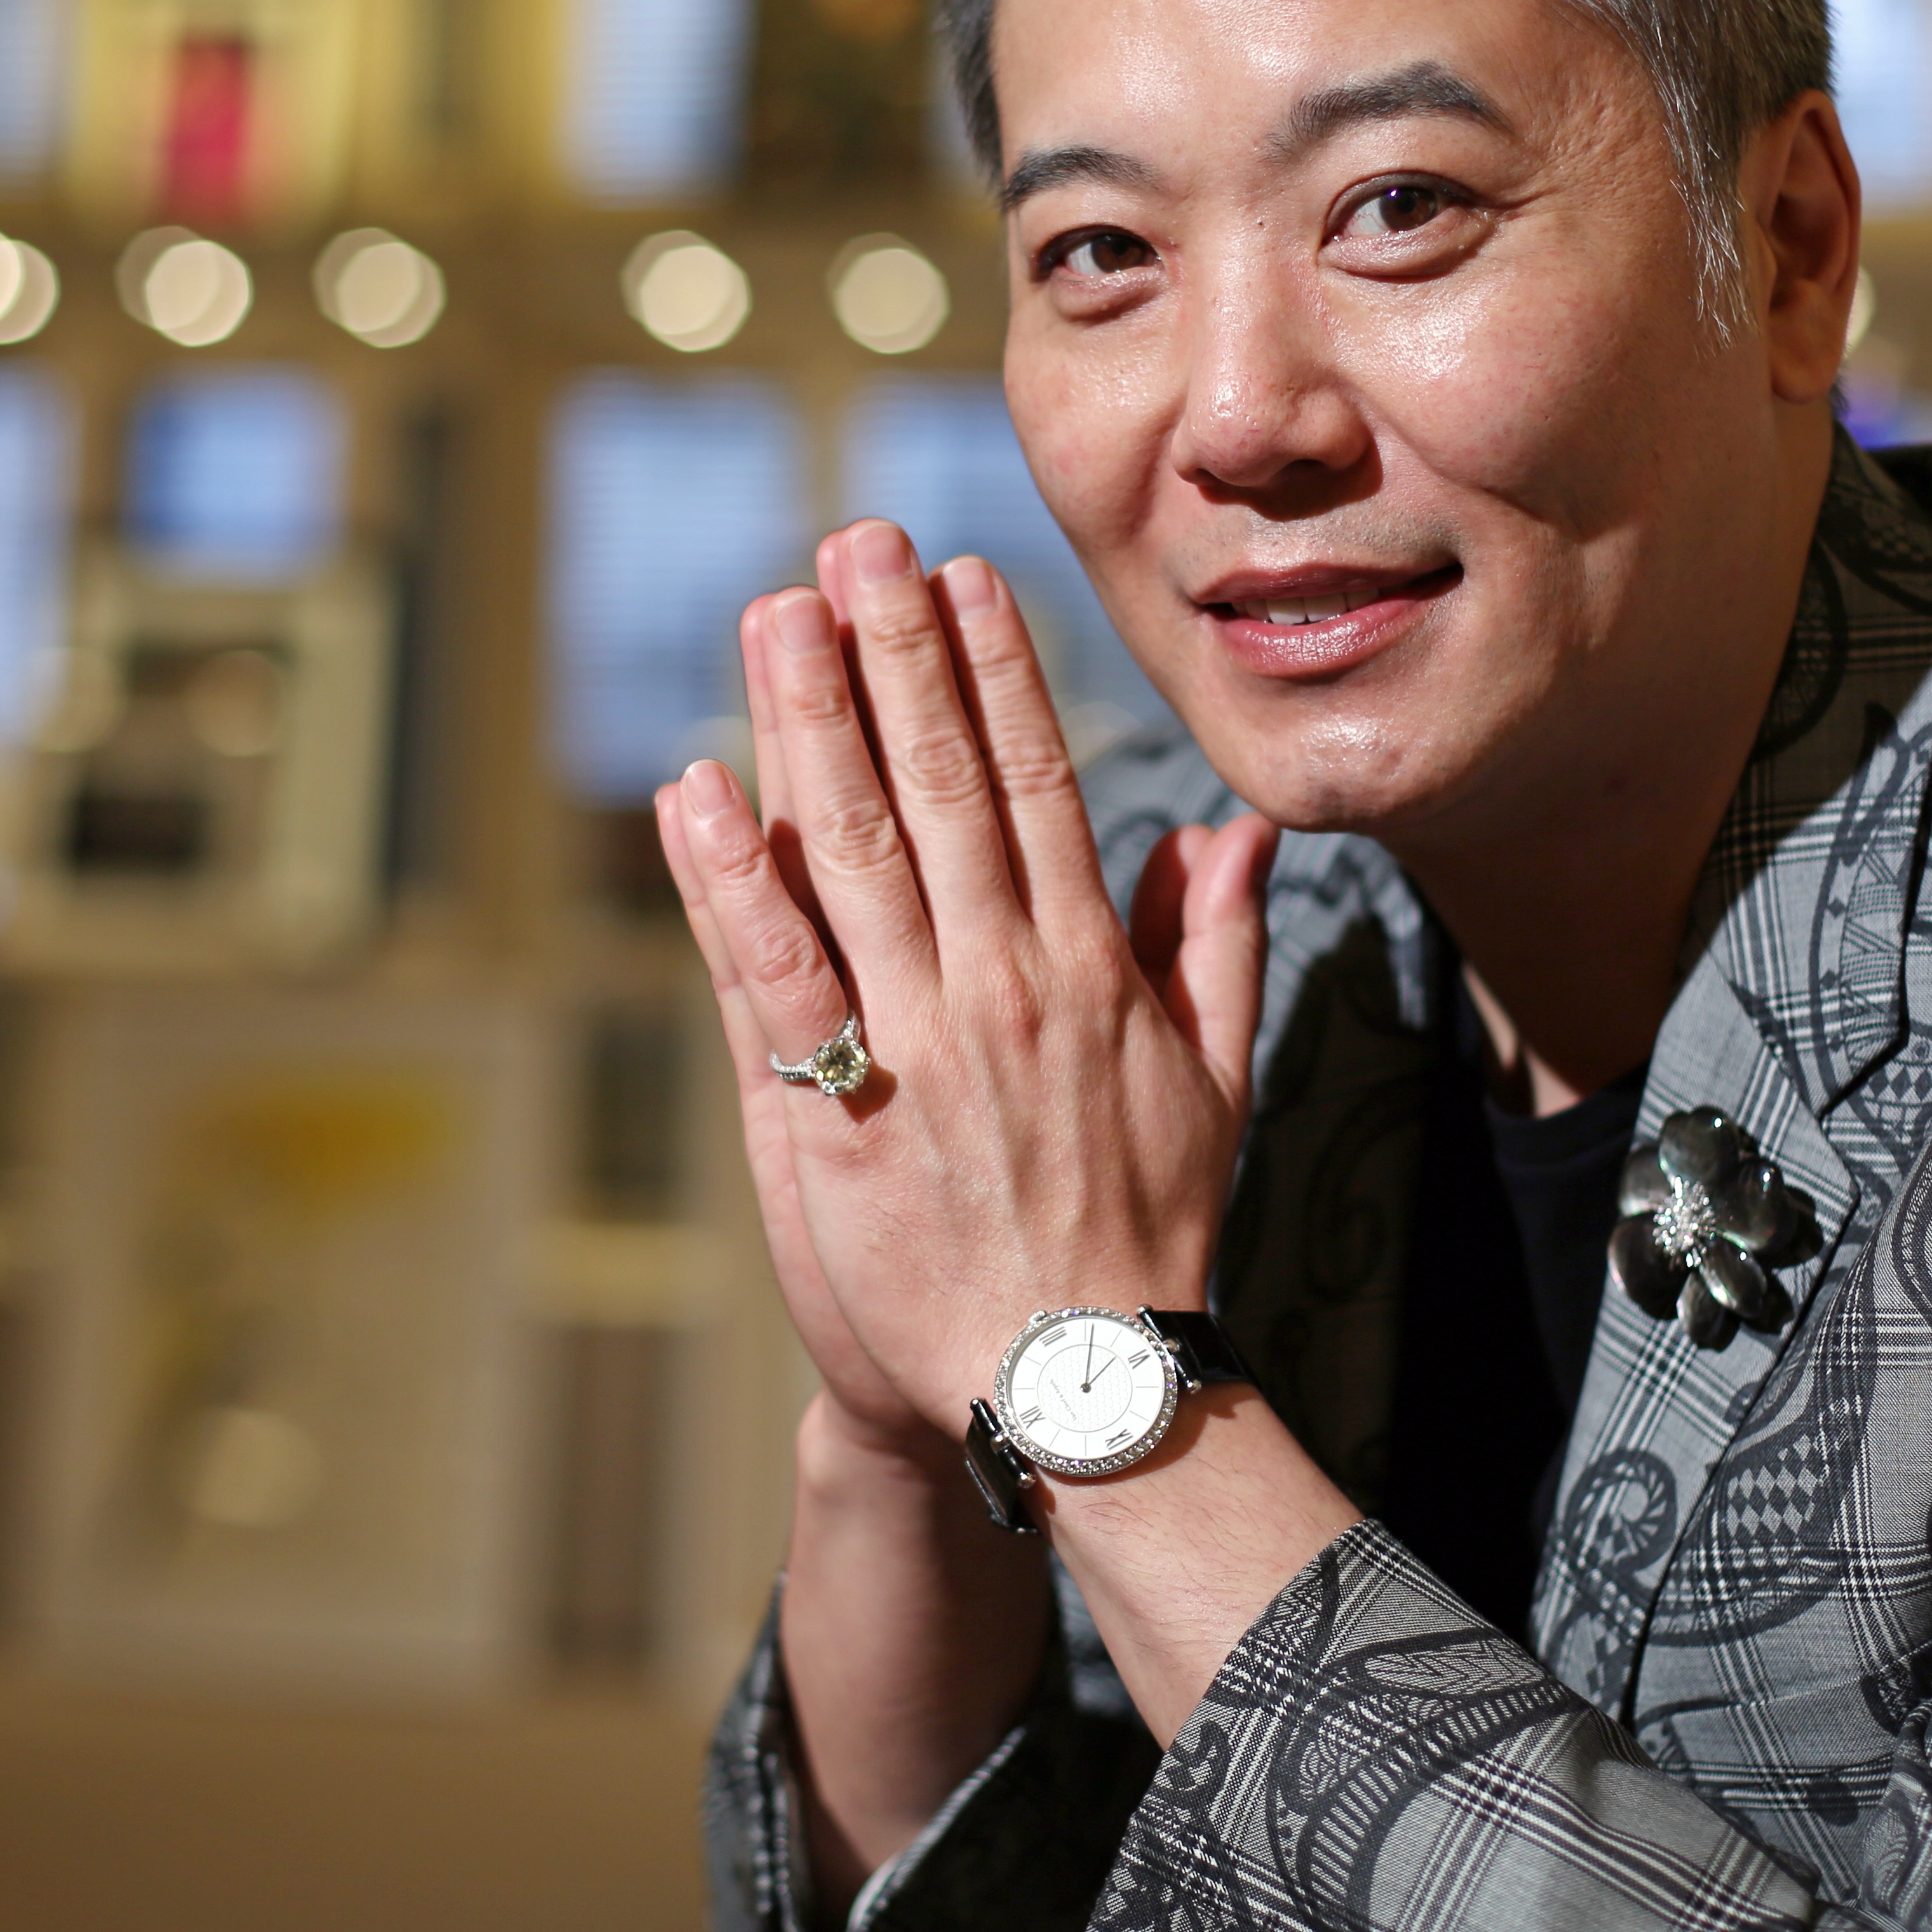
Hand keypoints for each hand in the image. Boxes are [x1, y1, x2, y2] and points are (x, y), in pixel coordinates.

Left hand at [655, 519, 1276, 1442]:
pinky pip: (772, 976)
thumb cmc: (1148, 1237)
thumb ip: (1221, 943)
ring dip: (808, 723)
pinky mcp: (834, 1114)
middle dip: (894, 653)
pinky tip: (696, 787)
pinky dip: (730, 879)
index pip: (1035, 784)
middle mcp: (1001, 985)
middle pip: (937, 787)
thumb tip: (1235, 828)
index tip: (962, 577)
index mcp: (1090, 970)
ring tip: (776, 613)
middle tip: (856, 543)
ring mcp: (916, 1045)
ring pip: (851, 853)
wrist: (1079, 1388)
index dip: (993, 673)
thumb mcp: (1217, 1082)